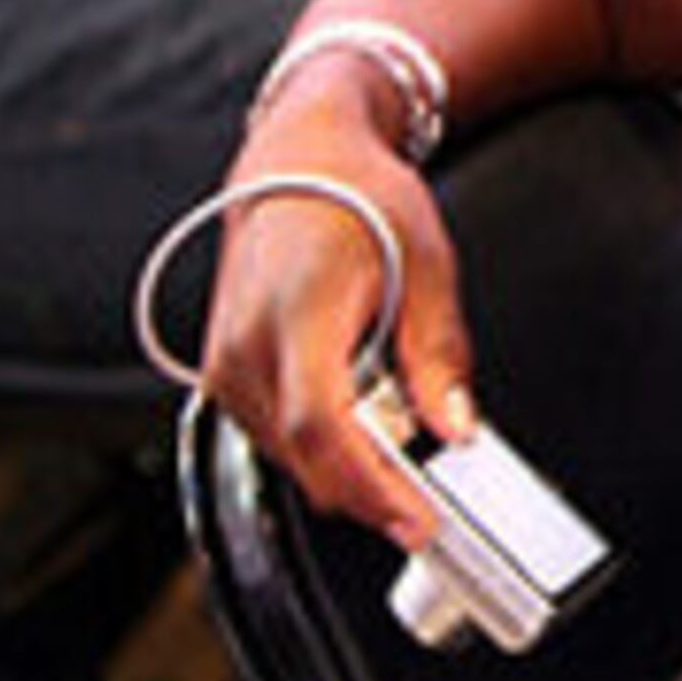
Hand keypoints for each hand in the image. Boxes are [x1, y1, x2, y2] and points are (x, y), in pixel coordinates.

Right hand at [196, 74, 477, 546]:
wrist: (296, 160)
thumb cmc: (358, 196)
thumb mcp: (427, 263)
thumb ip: (439, 355)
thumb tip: (457, 428)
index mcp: (296, 311)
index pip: (323, 428)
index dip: (371, 486)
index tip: (417, 520)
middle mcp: (244, 346)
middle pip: (305, 457)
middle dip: (370, 492)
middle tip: (430, 504)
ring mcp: (224, 365)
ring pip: (289, 457)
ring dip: (347, 468)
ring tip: (401, 437)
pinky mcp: (223, 375)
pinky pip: (275, 436)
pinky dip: (322, 445)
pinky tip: (364, 420)